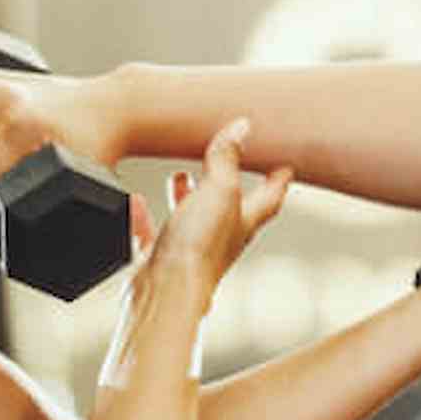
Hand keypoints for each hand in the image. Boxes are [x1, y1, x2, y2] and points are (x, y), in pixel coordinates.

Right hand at [0, 69, 121, 195]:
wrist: (111, 106)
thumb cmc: (100, 144)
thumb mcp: (77, 181)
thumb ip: (57, 206)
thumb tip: (52, 226)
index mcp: (17, 123)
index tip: (15, 194)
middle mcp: (0, 99)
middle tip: (24, 172)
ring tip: (23, 149)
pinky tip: (14, 132)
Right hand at [137, 119, 291, 294]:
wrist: (165, 291)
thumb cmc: (199, 249)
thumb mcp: (219, 191)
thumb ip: (227, 159)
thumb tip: (241, 128)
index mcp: (243, 222)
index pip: (270, 197)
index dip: (279, 180)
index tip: (285, 166)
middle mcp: (220, 238)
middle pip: (230, 206)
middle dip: (228, 182)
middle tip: (229, 163)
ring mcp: (190, 250)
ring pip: (192, 217)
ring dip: (187, 195)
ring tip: (180, 177)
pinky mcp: (161, 260)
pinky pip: (153, 232)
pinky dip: (145, 215)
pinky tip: (134, 203)